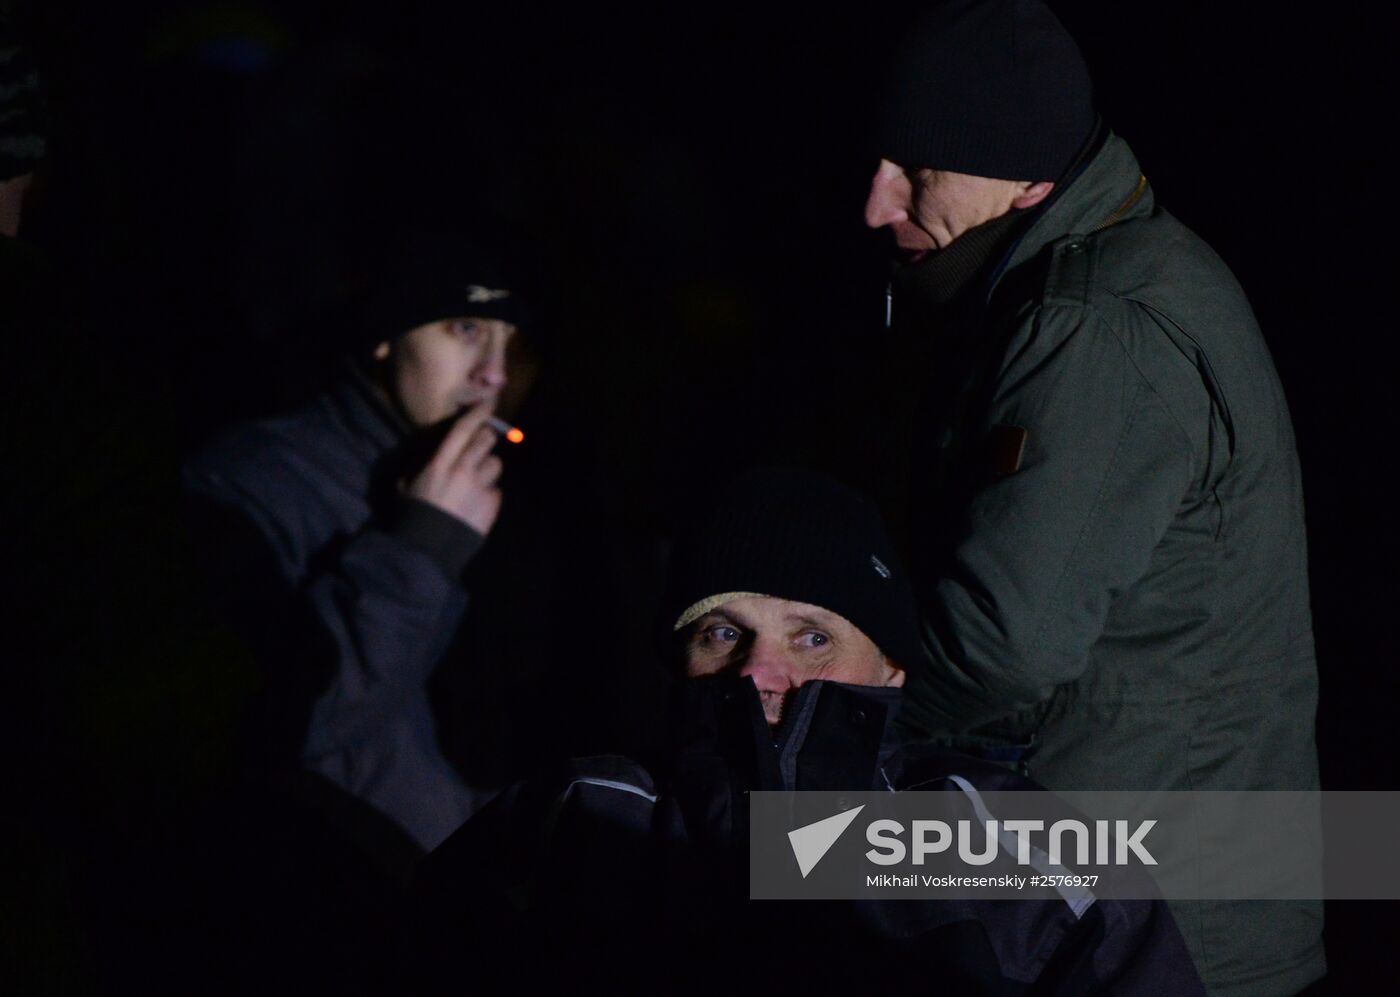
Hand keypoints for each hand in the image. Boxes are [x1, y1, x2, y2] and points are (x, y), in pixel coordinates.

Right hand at [404, 405, 504, 535]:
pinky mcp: (492, 505)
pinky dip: (488, 494)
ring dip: (487, 469)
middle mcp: (464, 470)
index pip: (464, 429)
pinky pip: (496, 490)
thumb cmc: (411, 515)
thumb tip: (433, 455)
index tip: (488, 402)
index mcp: (441, 463)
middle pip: (486, 440)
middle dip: (485, 438)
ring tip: (473, 483)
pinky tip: (475, 505)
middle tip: (479, 445)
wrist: (428, 549)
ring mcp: (481, 487)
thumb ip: (422, 465)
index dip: (478, 412)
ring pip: (495, 464)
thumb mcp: (407, 483)